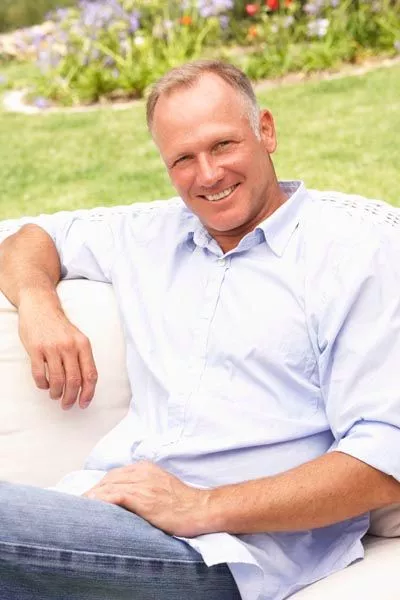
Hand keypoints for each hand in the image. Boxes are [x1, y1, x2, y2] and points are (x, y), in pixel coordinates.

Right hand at [18, 293, 97, 409]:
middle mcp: (69, 346)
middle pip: (74, 380)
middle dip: (71, 397)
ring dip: (56, 393)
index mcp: (83, 345)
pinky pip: (40, 374)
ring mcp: (52, 348)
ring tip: (55, 395)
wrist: (40, 306)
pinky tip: (44, 385)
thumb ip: (82, 357)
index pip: (90, 374)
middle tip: (67, 405)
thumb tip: (86, 384)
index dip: (88, 393)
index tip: (84, 403)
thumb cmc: (60, 327)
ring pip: (57, 380)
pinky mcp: (36, 349)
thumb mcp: (77, 338)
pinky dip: (42, 384)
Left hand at [83, 462, 210, 536]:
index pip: (115, 475)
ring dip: (91, 497)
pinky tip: (90, 508)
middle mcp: (142, 472)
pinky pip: (114, 496)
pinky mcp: (142, 497)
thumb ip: (144, 488)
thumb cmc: (183, 503)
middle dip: (92, 492)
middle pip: (108, 479)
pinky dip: (100, 501)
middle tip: (79, 507)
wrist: (201, 509)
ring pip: (108, 486)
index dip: (100, 487)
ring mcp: (142, 484)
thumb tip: (126, 501)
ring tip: (78, 510)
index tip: (89, 499)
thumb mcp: (162, 488)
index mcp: (146, 468)